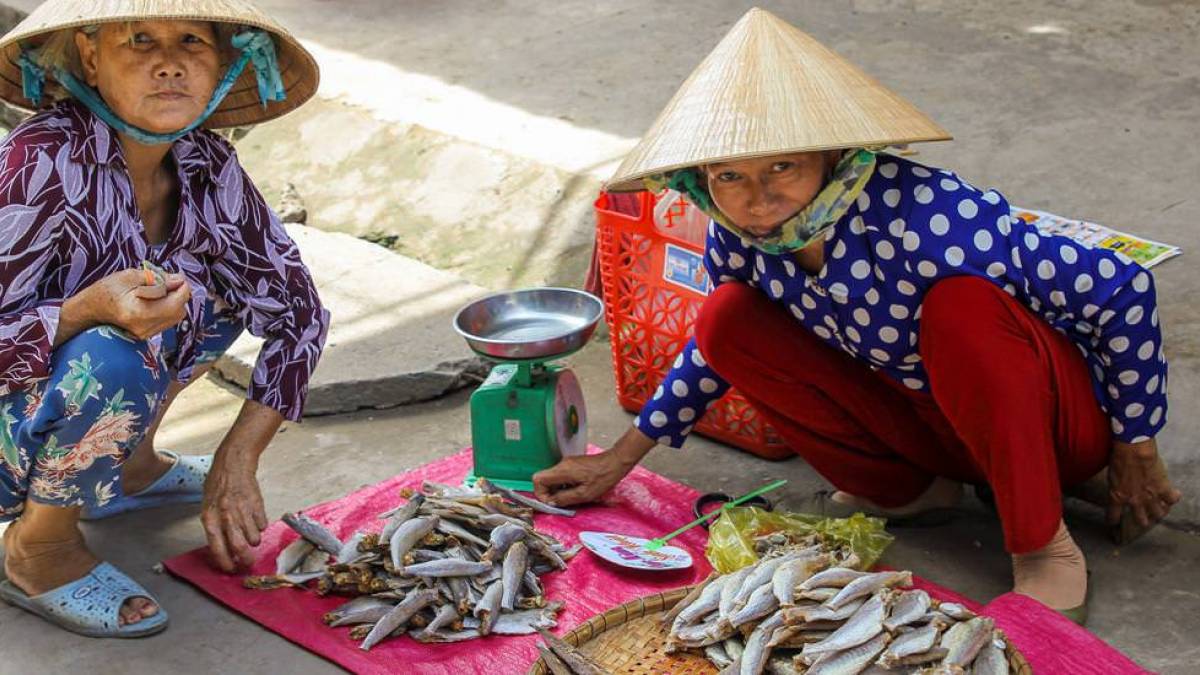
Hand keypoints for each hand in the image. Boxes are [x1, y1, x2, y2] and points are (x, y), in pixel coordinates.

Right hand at [83, 269, 190, 338]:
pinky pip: (167, 321)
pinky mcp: (147, 335)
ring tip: (157, 291)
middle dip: (178, 294)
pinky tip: (154, 301)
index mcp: (139, 312)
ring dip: (173, 301)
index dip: (182, 287)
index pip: (176, 303)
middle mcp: (144, 328)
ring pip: (176, 317)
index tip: (177, 277)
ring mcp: (146, 334)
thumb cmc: (106, 290)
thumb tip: (180, 280)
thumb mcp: (129, 276)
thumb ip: (157, 278)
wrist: (90, 310)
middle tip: (167, 282)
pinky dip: (167, 308)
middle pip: (179, 311)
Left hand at [201, 451, 268, 572]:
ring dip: (253, 540)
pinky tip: (254, 517)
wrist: (233, 463)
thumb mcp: (208, 506)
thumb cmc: (219, 484)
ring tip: (250, 533)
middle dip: (246, 560)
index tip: (231, 569)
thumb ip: (215, 527)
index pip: (217, 549)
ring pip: (254, 539)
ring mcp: (243, 511)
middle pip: (239, 548)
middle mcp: (226, 517)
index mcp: (209, 519)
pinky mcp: (257, 505)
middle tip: (249, 563)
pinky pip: (263, 525)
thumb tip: (224, 548)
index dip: (225, 563)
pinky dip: (260, 525)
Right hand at [532, 426, 655, 505]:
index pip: (538, 479)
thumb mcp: (584, 494)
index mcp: (562, 470)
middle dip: (549, 493)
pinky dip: (564, 486)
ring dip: (557, 490)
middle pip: (544, 479)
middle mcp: (561, 464)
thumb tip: (552, 502)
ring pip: (552, 478)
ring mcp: (567, 463)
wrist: (616, 462)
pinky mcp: (572, 464)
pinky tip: (576, 491)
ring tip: (571, 497)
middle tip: (561, 503)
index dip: (540, 494)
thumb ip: (565, 499)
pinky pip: (561, 476)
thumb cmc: (603, 478)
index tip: (552, 502)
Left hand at [1107, 438, 1180, 527]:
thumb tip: (1118, 485)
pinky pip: (1172, 499)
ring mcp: (1150, 496)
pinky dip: (1174, 497)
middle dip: (1142, 521)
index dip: (1114, 520)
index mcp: (1117, 497)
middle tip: (1144, 520)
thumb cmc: (1118, 458)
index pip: (1114, 516)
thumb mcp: (1111, 475)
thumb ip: (1115, 485)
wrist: (1132, 450)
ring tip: (1160, 510)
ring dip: (1159, 512)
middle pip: (1141, 519)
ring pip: (1158, 513)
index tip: (1114, 523)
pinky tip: (1174, 495)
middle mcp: (1134, 500)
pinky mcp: (1163, 488)